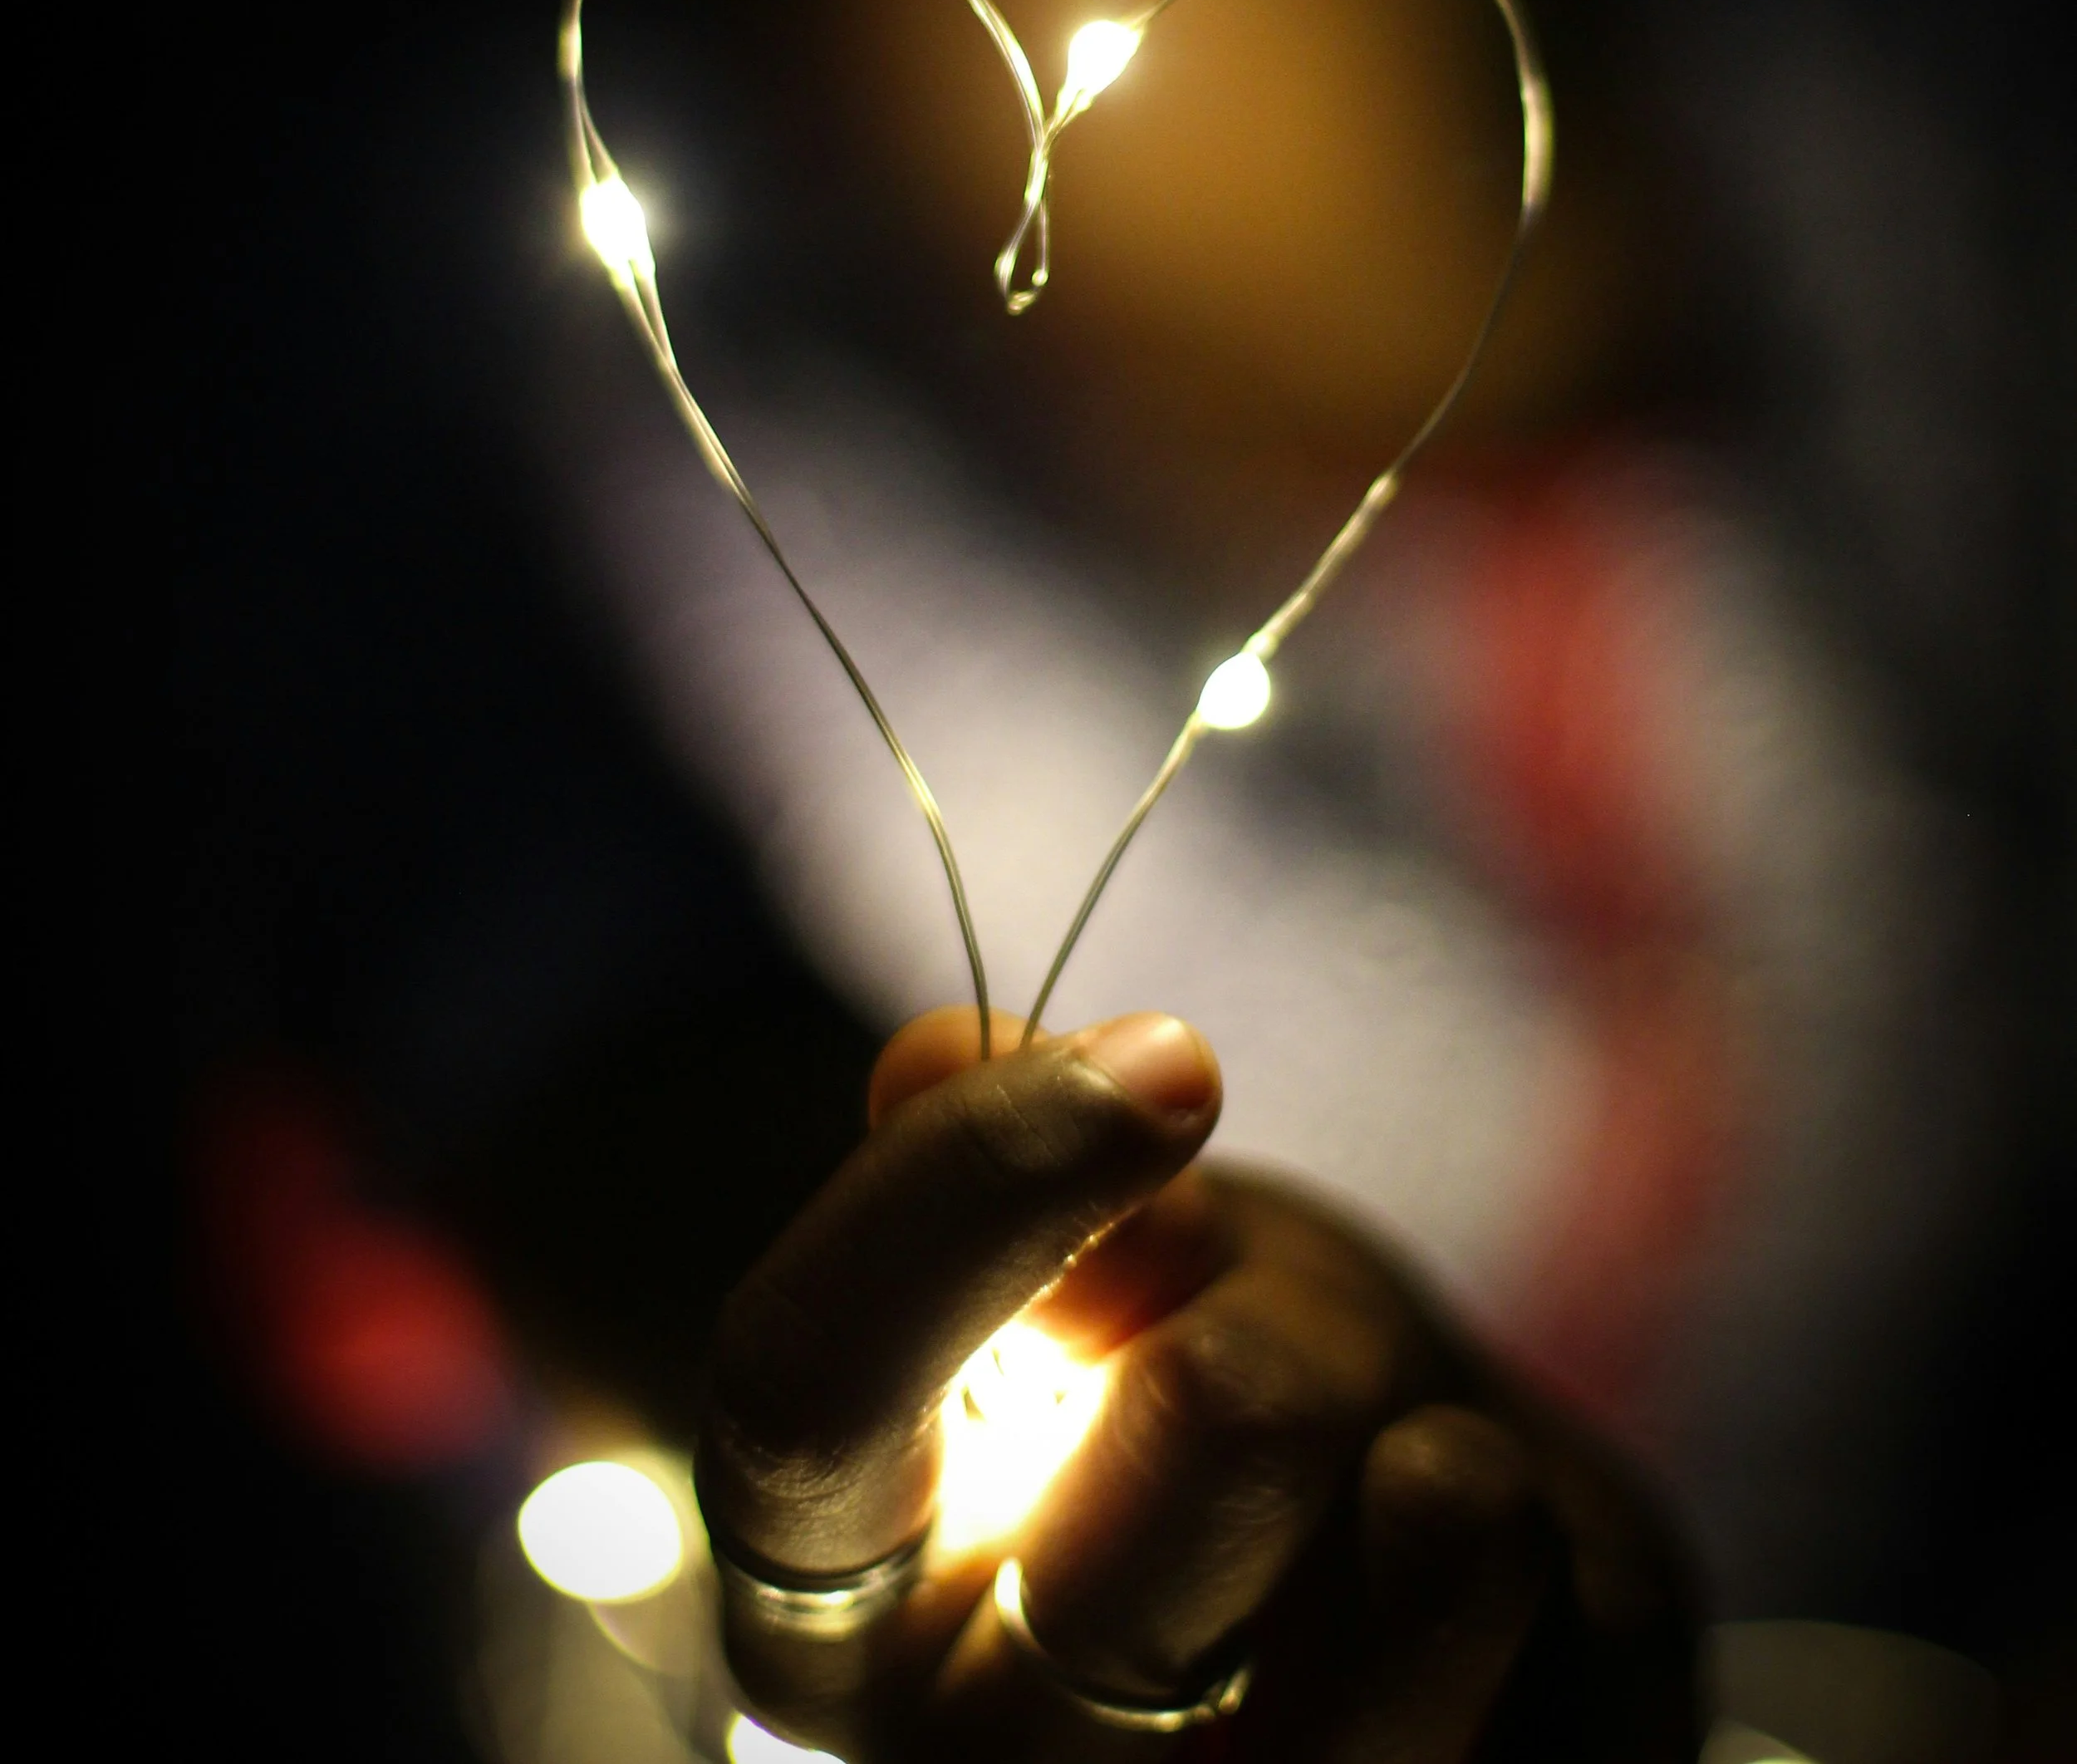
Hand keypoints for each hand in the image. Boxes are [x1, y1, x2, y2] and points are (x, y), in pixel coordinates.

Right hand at [696, 1007, 1701, 1758]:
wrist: (1323, 1636)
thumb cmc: (1147, 1417)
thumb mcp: (1058, 1290)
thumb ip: (997, 1188)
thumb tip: (944, 1058)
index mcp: (826, 1601)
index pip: (816, 1385)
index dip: (975, 1184)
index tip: (1165, 1058)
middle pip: (1215, 1420)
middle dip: (1292, 1314)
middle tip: (1271, 1343)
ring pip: (1451, 1524)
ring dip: (1443, 1425)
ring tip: (1388, 1472)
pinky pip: (1602, 1622)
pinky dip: (1565, 1537)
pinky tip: (1480, 1601)